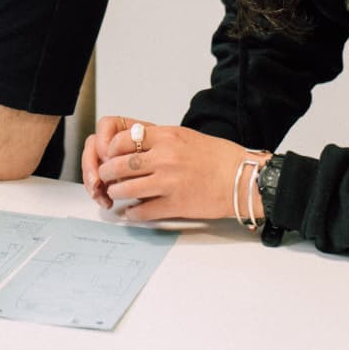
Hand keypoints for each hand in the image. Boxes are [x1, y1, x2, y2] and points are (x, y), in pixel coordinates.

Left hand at [86, 116, 259, 222]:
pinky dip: (133, 212)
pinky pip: (143, 210)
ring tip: (115, 194)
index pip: (124, 139)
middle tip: (105, 176)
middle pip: (120, 165)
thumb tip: (136, 144)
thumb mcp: (186, 136)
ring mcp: (168, 182)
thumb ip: (161, 139)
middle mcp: (165, 158)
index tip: (109, 154)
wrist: (244, 179)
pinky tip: (131, 211)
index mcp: (167, 137)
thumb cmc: (219, 157)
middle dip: (107, 172)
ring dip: (116, 192)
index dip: (111, 149)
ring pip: (126, 188)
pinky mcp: (175, 204)